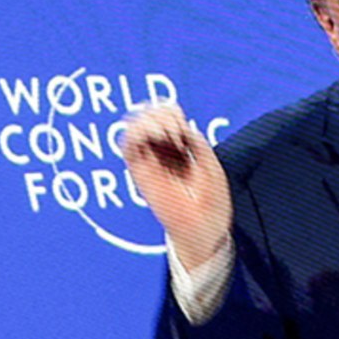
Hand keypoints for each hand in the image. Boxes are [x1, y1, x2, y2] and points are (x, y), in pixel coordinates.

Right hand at [122, 102, 231, 269]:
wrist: (205, 227)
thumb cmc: (211, 202)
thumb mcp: (211, 165)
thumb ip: (198, 144)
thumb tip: (183, 128)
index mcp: (182, 147)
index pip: (166, 116)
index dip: (169, 111)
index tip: (182, 123)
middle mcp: (163, 151)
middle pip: (148, 116)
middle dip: (159, 114)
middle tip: (175, 130)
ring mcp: (151, 161)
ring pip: (134, 127)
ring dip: (146, 121)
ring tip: (163, 134)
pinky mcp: (141, 173)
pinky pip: (127, 147)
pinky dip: (134, 134)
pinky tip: (151, 136)